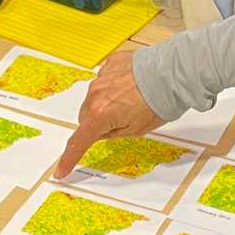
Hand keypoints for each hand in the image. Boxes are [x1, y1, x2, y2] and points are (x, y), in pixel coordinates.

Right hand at [53, 50, 161, 176]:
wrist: (173, 75)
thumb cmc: (158, 102)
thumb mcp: (136, 130)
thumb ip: (112, 133)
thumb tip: (101, 132)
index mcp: (100, 115)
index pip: (79, 141)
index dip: (69, 158)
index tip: (61, 170)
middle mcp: (95, 94)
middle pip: (86, 116)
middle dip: (98, 122)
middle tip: (121, 121)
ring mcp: (102, 77)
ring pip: (95, 96)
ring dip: (107, 101)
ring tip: (132, 100)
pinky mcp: (111, 63)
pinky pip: (106, 79)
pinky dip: (114, 84)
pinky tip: (132, 86)